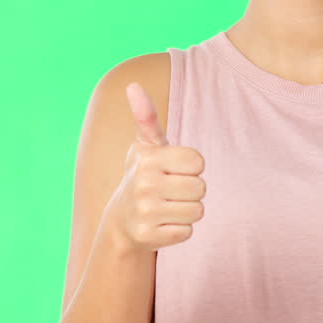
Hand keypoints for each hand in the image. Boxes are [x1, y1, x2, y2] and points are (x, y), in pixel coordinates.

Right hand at [103, 81, 206, 253]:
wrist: (122, 219)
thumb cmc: (144, 174)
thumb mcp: (147, 146)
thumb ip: (146, 116)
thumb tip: (133, 85)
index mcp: (149, 158)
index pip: (199, 162)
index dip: (192, 167)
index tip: (175, 169)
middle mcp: (144, 184)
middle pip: (201, 188)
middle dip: (192, 190)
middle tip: (171, 190)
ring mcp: (145, 212)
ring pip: (197, 211)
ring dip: (188, 210)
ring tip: (168, 206)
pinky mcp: (148, 236)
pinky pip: (187, 232)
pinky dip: (180, 229)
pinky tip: (163, 223)